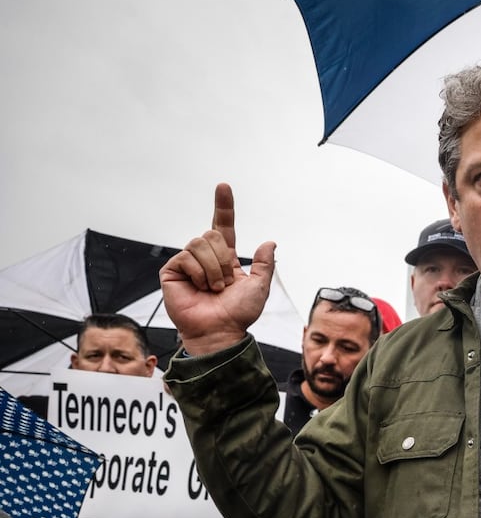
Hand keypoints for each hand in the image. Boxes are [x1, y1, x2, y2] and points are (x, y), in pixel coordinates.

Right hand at [159, 183, 276, 355]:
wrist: (220, 331)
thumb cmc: (238, 313)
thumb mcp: (260, 287)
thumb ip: (264, 264)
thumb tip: (269, 243)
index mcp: (224, 258)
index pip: (223, 226)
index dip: (223, 207)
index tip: (224, 186)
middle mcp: (205, 257)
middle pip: (211, 234)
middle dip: (223, 259)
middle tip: (224, 283)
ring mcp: (187, 263)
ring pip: (199, 243)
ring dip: (213, 268)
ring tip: (213, 288)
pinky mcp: (172, 271)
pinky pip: (186, 256)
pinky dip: (199, 273)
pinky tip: (199, 288)